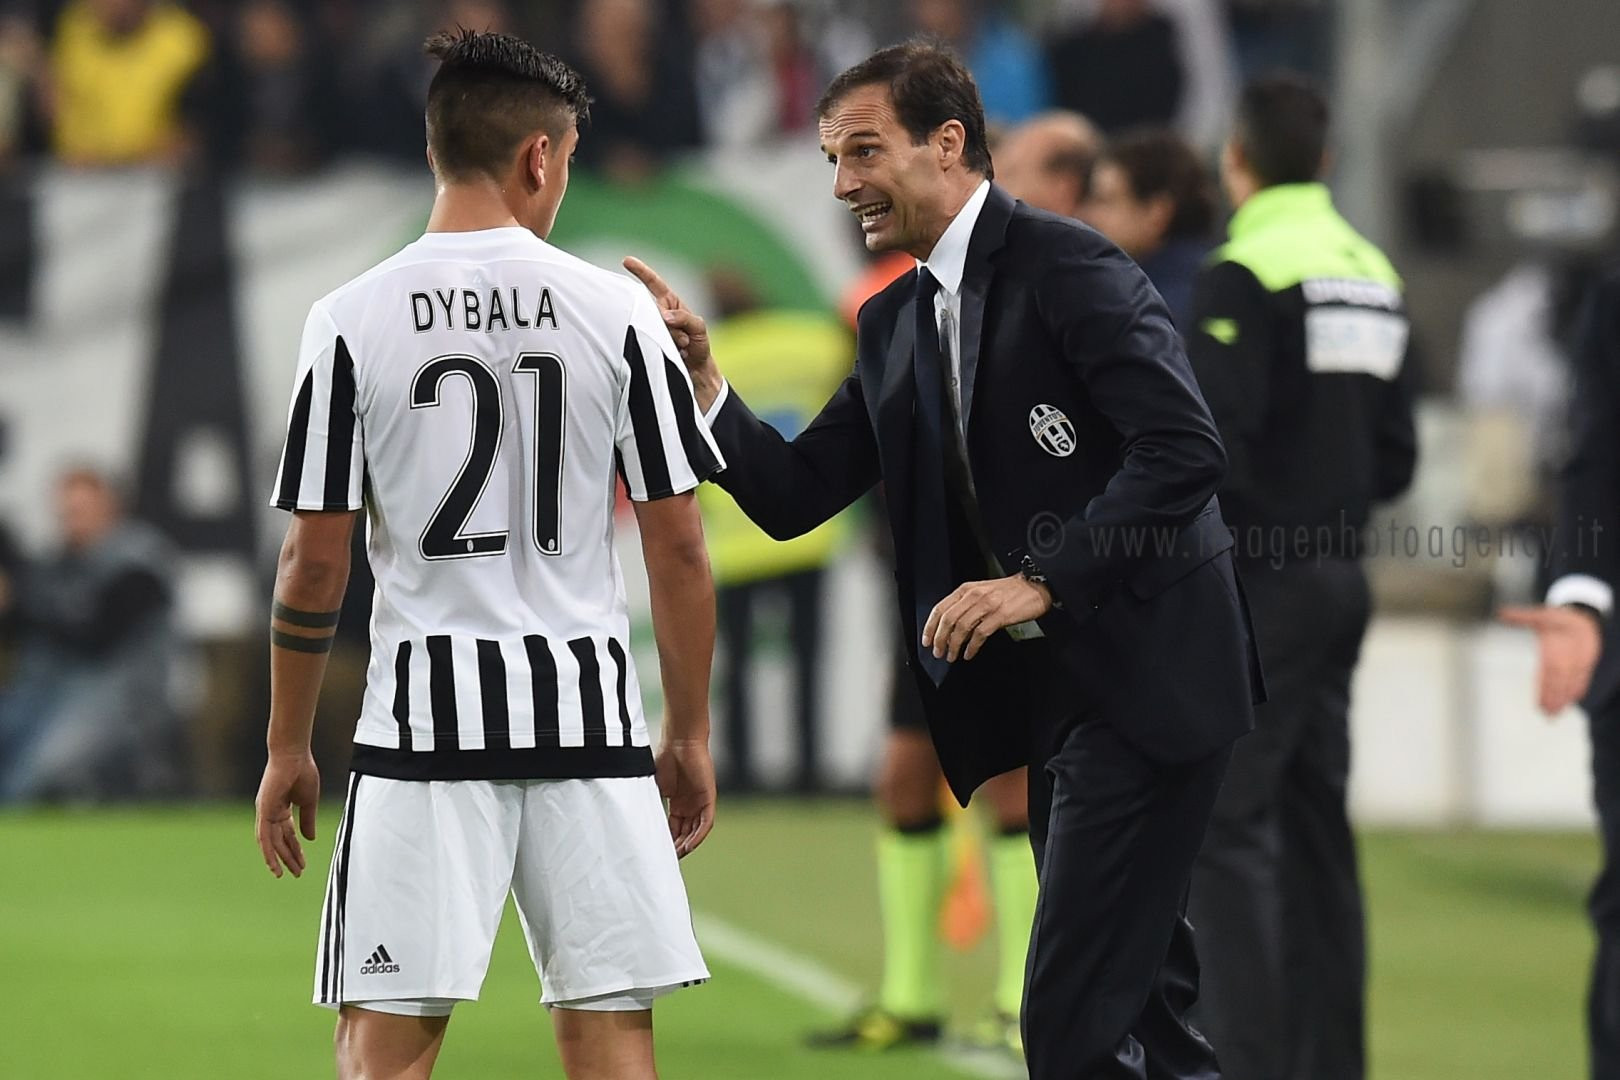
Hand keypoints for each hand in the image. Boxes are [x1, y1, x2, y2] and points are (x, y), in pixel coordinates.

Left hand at [254, 750, 319, 877]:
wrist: (294, 755)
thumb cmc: (303, 772)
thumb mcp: (309, 801)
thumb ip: (308, 820)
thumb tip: (310, 839)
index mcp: (281, 809)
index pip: (288, 835)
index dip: (296, 850)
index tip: (303, 864)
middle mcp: (270, 813)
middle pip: (279, 841)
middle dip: (288, 858)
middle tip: (297, 873)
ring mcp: (265, 812)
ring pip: (270, 842)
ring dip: (277, 859)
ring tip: (284, 874)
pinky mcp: (263, 810)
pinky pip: (264, 835)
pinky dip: (267, 851)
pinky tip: (272, 863)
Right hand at [622, 256, 722, 406]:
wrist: (696, 375)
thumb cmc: (699, 348)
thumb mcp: (699, 328)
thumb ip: (684, 318)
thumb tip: (664, 316)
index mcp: (671, 304)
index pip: (654, 284)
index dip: (641, 271)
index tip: (627, 260)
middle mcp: (659, 314)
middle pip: (652, 309)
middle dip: (669, 324)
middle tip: (685, 339)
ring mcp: (652, 329)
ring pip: (653, 326)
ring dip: (672, 339)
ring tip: (683, 348)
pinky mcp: (648, 344)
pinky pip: (650, 341)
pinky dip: (666, 348)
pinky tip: (676, 355)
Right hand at [655, 737, 715, 857]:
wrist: (679, 741)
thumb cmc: (665, 757)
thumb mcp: (654, 786)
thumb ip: (650, 803)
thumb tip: (636, 820)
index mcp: (678, 802)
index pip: (674, 827)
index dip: (667, 840)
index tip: (658, 852)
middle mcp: (690, 804)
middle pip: (685, 832)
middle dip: (676, 847)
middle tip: (666, 859)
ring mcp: (700, 801)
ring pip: (696, 831)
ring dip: (687, 844)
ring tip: (676, 856)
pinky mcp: (709, 798)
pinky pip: (706, 823)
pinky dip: (698, 836)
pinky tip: (689, 846)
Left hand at [923, 574, 1052, 662]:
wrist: (1036, 586)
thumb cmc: (1009, 591)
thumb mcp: (982, 591)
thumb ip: (965, 603)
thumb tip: (949, 625)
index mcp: (966, 589)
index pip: (941, 608)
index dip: (930, 626)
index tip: (926, 640)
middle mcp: (974, 595)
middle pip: (948, 619)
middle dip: (940, 639)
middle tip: (938, 652)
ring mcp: (987, 605)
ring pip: (962, 627)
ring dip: (954, 645)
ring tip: (951, 656)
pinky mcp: (1000, 616)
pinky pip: (980, 634)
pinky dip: (972, 647)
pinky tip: (969, 654)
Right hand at [1498, 604, 1603, 716]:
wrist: (1579, 617)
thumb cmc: (1558, 617)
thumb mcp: (1540, 616)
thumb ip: (1522, 617)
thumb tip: (1501, 612)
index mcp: (1548, 654)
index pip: (1544, 676)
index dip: (1542, 690)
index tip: (1538, 704)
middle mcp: (1560, 662)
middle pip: (1556, 685)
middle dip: (1552, 699)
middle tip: (1547, 715)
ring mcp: (1574, 663)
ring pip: (1568, 685)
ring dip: (1563, 699)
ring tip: (1556, 713)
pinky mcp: (1586, 662)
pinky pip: (1583, 678)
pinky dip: (1579, 688)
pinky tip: (1575, 699)